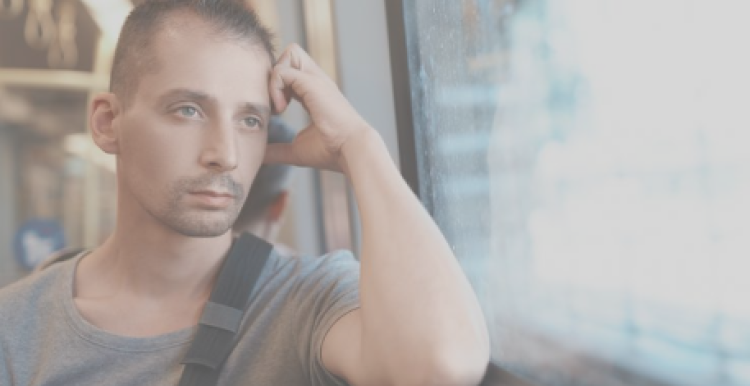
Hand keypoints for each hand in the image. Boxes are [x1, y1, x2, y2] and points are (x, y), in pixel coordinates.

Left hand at [266, 44, 372, 171]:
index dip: (278, 86)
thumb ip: (277, 150)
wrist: (351, 150)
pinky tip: (281, 109)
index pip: (292, 73)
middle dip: (276, 73)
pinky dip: (275, 88)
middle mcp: (317, 81)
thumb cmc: (331, 151)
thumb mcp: (297, 150)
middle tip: (276, 101)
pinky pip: (282, 70)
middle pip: (293, 53)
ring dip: (275, 77)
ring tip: (279, 105)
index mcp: (316, 92)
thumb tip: (260, 157)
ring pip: (289, 53)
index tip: (277, 112)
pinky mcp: (312, 83)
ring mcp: (316, 79)